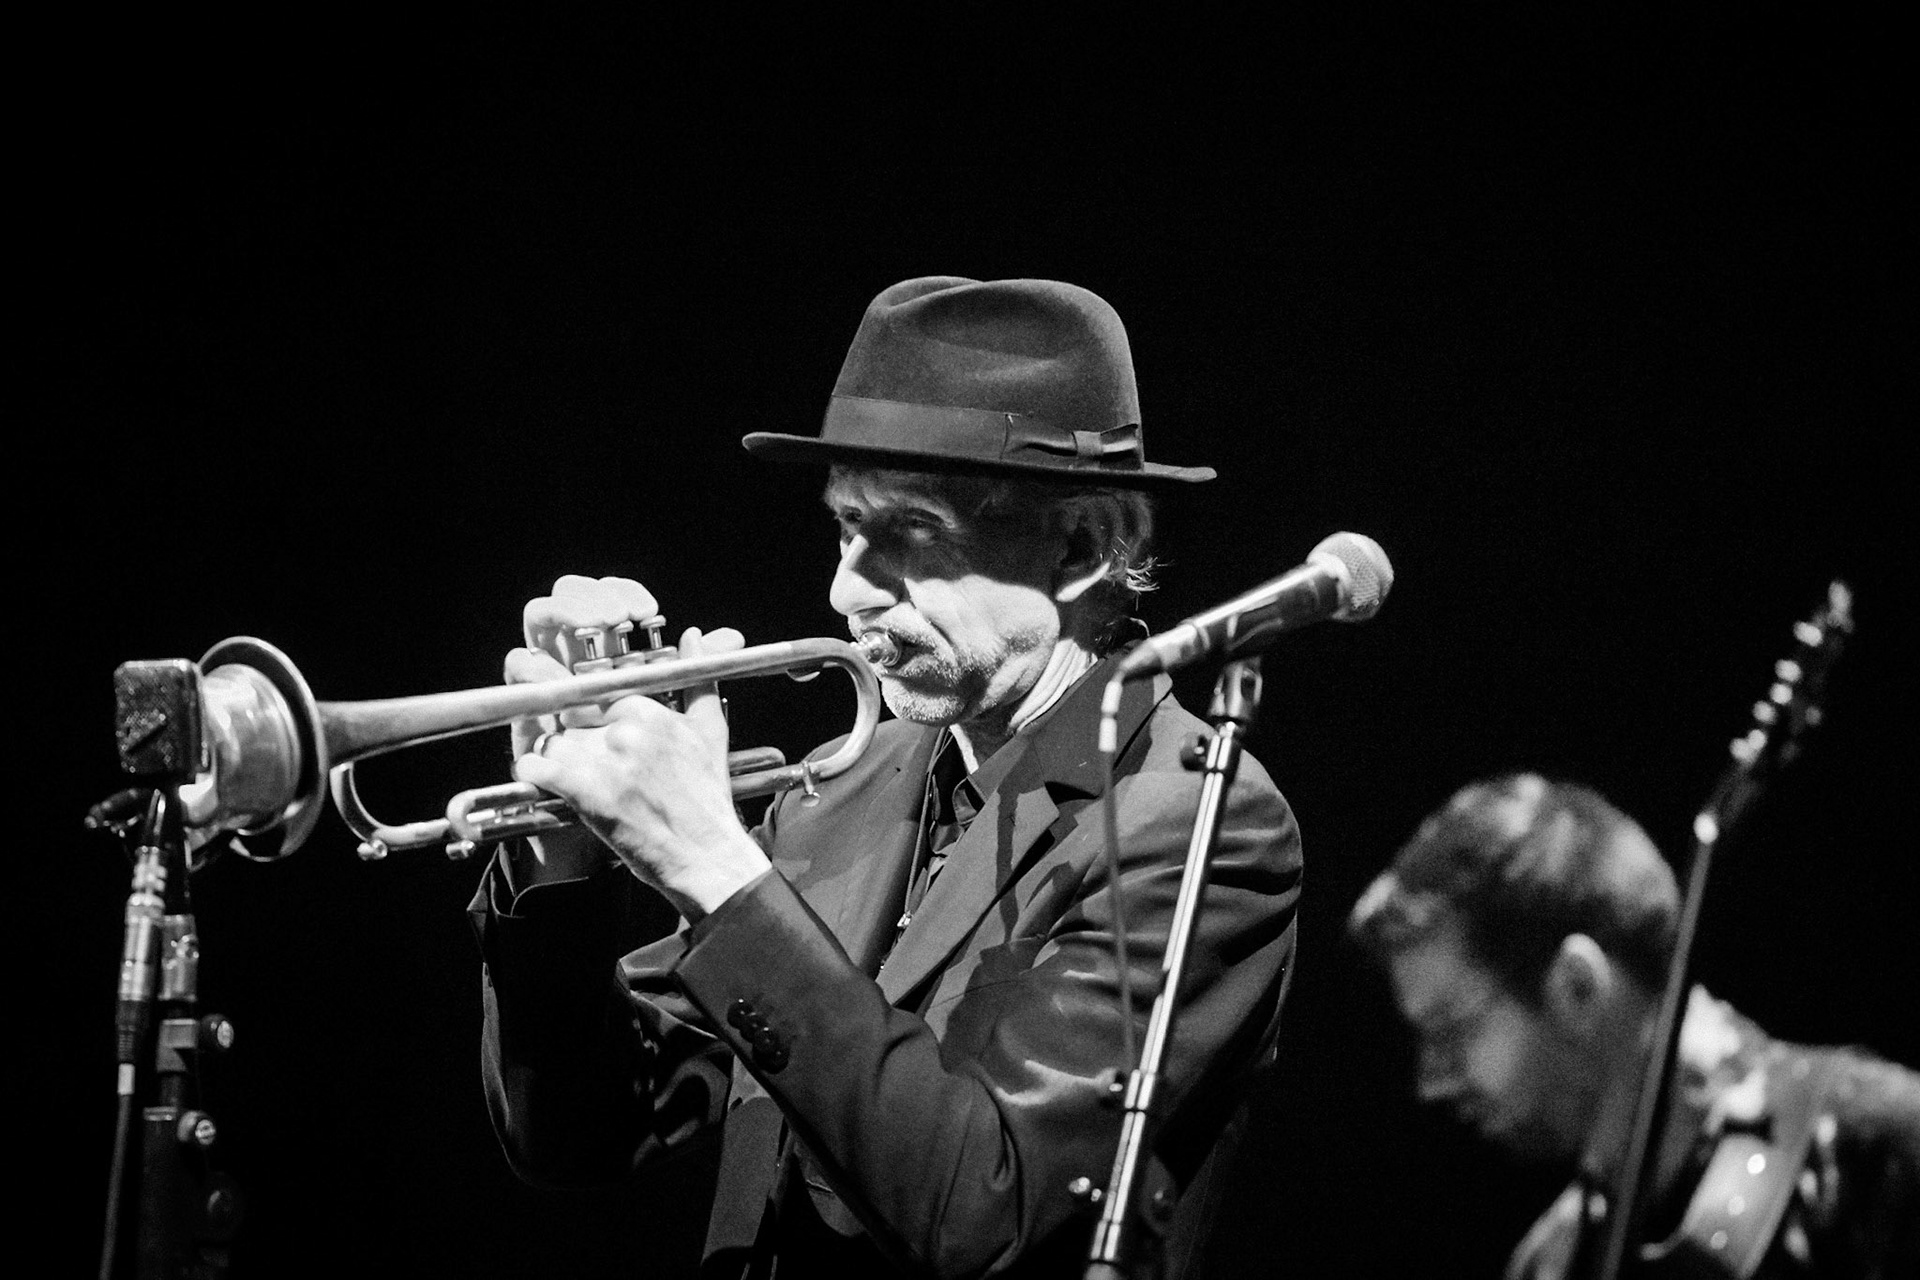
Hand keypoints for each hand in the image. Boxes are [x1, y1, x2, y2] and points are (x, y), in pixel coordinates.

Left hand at [512, 620, 767, 920]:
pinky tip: (548, 782)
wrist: (706, 856)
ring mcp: (606, 760)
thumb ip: (699, 676)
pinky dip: (533, 772)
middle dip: (571, 735)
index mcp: (650, 710)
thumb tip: (695, 635)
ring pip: (552, 740)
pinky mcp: (587, 792)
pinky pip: (536, 766)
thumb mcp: (710, 729)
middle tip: (583, 757)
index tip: (591, 730)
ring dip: (555, 757)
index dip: (589, 715)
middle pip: (570, 716)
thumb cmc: (706, 797)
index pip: (596, 694)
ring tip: (576, 777)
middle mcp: (627, 730)